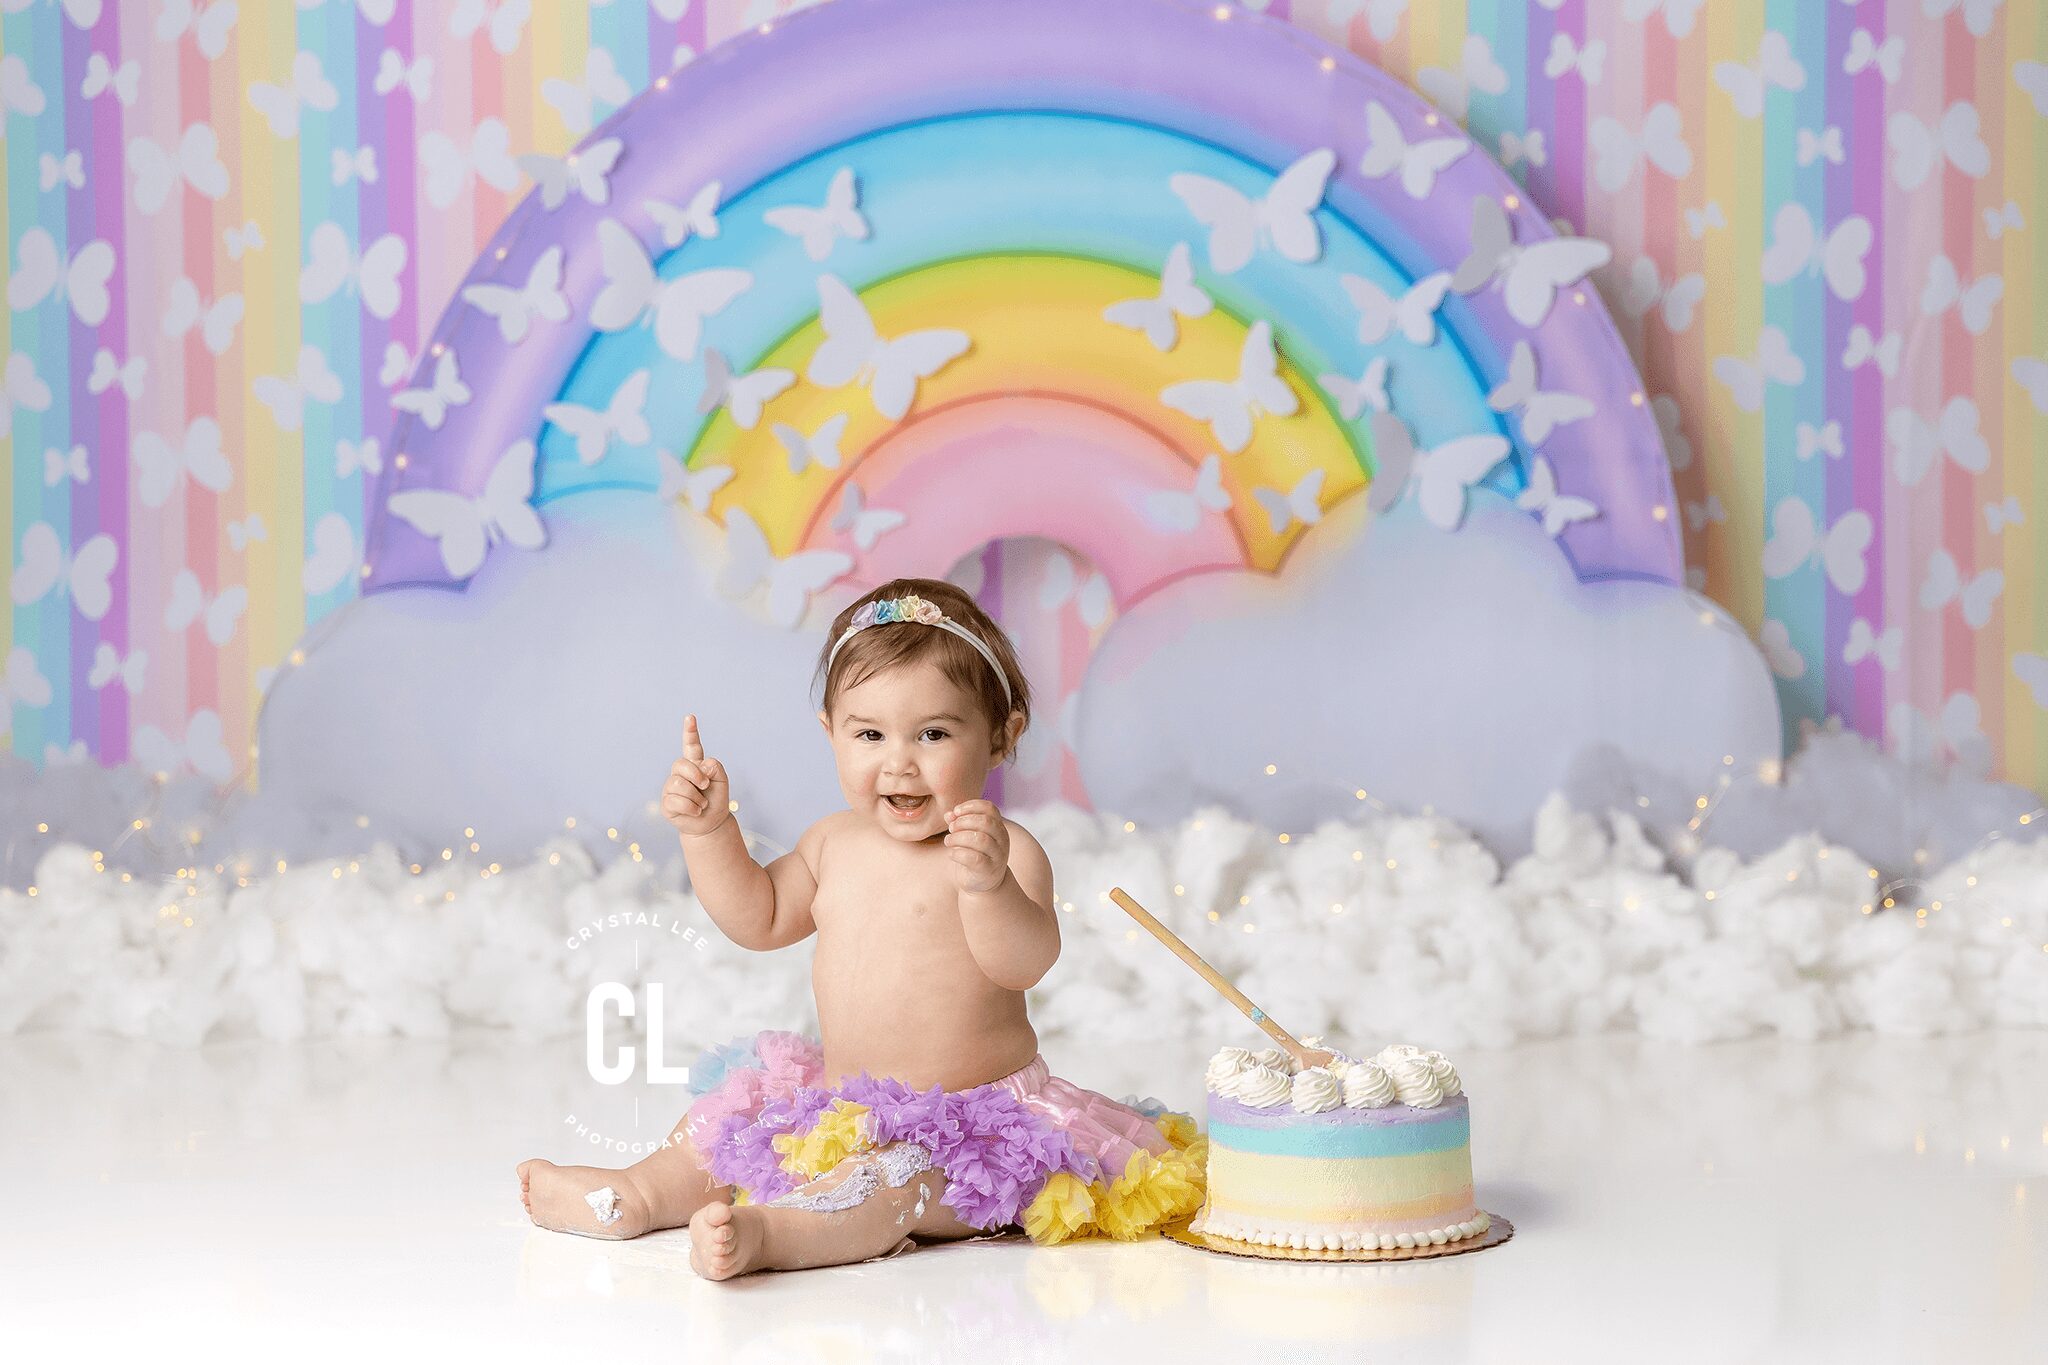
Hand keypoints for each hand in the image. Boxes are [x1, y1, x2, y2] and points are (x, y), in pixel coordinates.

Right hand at [663, 714, 732, 837]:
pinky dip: (692, 808)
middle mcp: (680, 774)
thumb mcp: (722, 782)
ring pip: (679, 784)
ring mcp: (671, 788)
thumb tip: (700, 765)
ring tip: (702, 804)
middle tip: (705, 786)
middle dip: (696, 775)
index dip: (690, 732)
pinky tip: (695, 811)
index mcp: (695, 764)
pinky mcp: (666, 803)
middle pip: (681, 764)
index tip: (690, 717)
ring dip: (697, 797)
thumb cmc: (716, 801)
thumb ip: (715, 768)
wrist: (711, 824)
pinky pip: (677, 801)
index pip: (691, 746)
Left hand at [944, 799, 1009, 893]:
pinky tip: (951, 854)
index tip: (956, 812)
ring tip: (948, 841)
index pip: (989, 808)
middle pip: (985, 822)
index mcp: (998, 826)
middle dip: (963, 822)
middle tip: (951, 828)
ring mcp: (998, 855)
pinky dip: (958, 854)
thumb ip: (958, 823)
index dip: (971, 806)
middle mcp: (1002, 839)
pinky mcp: (989, 870)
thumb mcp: (967, 836)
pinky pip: (974, 858)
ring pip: (980, 839)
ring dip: (958, 838)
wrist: (983, 883)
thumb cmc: (973, 855)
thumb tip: (948, 814)